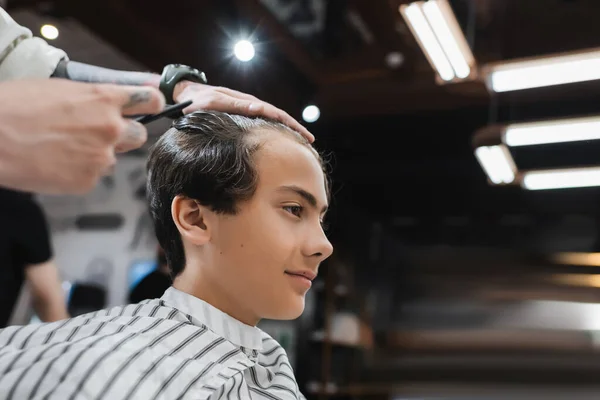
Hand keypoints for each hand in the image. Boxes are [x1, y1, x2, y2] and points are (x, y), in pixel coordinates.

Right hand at [0, 79, 163, 193]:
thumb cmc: (15, 106)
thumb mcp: (61, 89)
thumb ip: (95, 97)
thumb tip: (114, 102)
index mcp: (105, 99)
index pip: (152, 100)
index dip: (152, 105)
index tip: (151, 108)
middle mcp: (111, 128)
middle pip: (140, 135)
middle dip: (124, 135)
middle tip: (97, 133)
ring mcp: (101, 157)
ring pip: (115, 157)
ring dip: (100, 154)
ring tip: (66, 147)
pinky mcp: (88, 180)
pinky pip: (94, 176)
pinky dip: (80, 172)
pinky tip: (56, 162)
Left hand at [173, 81, 314, 142]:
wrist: (185, 94)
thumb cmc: (196, 101)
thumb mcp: (214, 102)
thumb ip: (236, 104)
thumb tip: (259, 108)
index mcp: (247, 103)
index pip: (275, 113)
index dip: (291, 125)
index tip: (304, 135)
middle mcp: (250, 105)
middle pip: (279, 117)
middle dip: (295, 128)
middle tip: (310, 141)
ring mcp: (247, 110)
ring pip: (273, 120)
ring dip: (288, 130)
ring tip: (301, 141)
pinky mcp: (243, 115)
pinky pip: (264, 123)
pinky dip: (275, 130)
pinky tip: (280, 139)